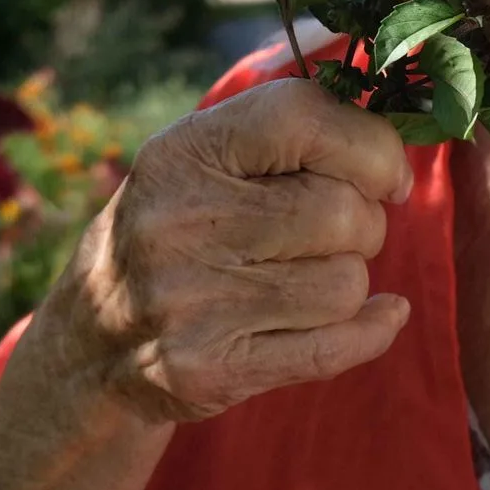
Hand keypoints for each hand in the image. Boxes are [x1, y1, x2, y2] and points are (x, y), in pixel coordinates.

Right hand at [43, 79, 415, 423]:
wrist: (91, 341)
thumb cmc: (178, 227)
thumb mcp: (203, 156)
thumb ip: (289, 128)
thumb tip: (397, 140)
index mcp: (182, 153)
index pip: (304, 119)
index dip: (372, 146)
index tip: (385, 173)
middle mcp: (180, 223)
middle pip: (343, 213)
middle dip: (363, 223)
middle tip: (334, 232)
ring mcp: (191, 303)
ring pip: (346, 284)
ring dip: (347, 280)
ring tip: (307, 275)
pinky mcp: (209, 370)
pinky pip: (335, 347)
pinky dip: (371, 330)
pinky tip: (378, 316)